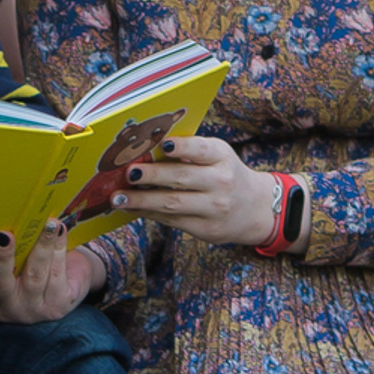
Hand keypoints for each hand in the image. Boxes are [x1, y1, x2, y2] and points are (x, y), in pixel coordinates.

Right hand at [0, 220, 107, 323]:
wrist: (70, 281)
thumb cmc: (31, 260)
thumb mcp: (13, 254)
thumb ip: (2, 239)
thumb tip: (3, 202)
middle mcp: (5, 304)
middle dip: (1, 258)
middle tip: (4, 235)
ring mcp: (31, 308)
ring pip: (34, 276)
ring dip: (40, 246)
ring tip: (47, 223)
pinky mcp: (57, 306)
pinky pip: (56, 275)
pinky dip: (58, 249)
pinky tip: (59, 231)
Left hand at [113, 136, 281, 248]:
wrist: (254, 208)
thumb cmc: (224, 172)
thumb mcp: (217, 155)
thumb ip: (190, 151)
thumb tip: (146, 148)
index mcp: (222, 157)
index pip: (201, 149)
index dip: (181, 147)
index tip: (160, 144)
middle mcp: (221, 182)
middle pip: (181, 178)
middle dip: (151, 176)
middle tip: (128, 172)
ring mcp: (214, 208)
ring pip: (173, 204)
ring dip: (142, 200)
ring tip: (119, 197)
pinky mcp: (205, 230)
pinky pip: (172, 220)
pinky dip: (149, 213)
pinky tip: (132, 208)